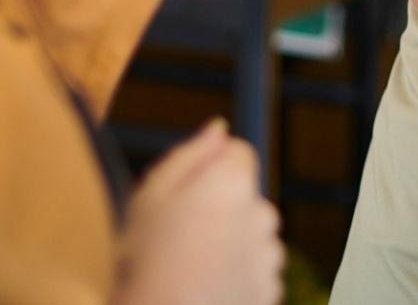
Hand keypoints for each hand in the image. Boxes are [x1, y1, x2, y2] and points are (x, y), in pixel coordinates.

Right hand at [115, 120, 281, 304]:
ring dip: (230, 246)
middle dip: (220, 209)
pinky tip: (205, 291)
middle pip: (245, 197)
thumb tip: (219, 128)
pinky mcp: (269, 290)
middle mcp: (262, 214)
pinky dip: (237, 279)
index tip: (184, 195)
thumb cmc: (148, 263)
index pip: (238, 152)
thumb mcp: (150, 198)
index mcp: (233, 184)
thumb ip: (190, 155)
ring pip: (251, 237)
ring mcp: (269, 256)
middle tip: (178, 238)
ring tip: (189, 270)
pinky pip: (255, 273)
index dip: (209, 169)